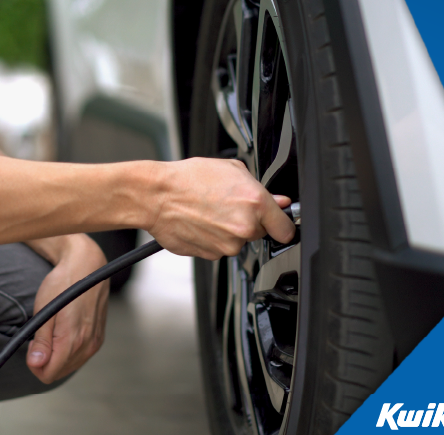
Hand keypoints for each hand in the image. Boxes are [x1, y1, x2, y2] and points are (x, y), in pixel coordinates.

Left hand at [25, 234, 108, 383]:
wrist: (87, 266)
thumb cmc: (63, 284)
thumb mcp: (44, 310)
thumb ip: (42, 341)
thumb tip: (36, 365)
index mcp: (72, 340)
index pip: (49, 373)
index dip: (34, 364)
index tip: (32, 344)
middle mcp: (87, 344)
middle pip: (59, 372)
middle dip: (45, 361)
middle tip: (40, 336)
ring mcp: (95, 342)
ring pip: (70, 366)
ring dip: (57, 356)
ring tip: (52, 331)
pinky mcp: (98, 338)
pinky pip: (80, 357)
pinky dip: (68, 351)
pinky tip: (64, 332)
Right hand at [149, 158, 294, 259]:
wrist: (157, 196)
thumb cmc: (188, 179)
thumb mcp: (231, 170)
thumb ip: (259, 188)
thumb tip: (278, 201)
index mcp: (255, 204)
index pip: (286, 228)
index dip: (283, 225)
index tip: (280, 224)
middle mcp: (244, 228)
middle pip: (259, 233)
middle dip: (249, 222)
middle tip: (228, 205)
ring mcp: (227, 245)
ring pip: (237, 242)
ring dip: (228, 231)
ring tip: (209, 211)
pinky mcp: (210, 255)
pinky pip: (219, 248)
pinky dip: (212, 238)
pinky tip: (200, 222)